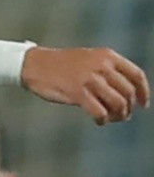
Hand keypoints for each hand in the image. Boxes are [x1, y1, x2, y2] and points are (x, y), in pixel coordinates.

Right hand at [22, 46, 149, 124]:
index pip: (136, 75)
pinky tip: (98, 120)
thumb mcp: (89, 58)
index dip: (144, 93)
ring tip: (109, 118)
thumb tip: (130, 94)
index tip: (143, 104)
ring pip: (118, 105)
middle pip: (129, 93)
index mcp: (106, 55)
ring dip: (117, 116)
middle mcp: (100, 66)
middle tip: (121, 115)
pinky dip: (103, 120)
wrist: (33, 64)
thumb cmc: (61, 64)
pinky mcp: (77, 92)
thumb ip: (109, 70)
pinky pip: (101, 113)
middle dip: (128, 108)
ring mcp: (89, 79)